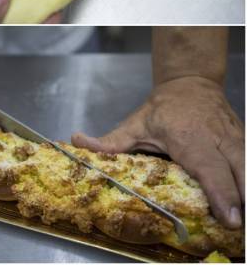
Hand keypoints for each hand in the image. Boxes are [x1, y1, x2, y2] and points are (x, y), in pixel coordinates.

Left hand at [72, 76, 244, 228]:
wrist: (190, 82)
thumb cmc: (162, 108)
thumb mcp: (134, 124)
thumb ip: (110, 141)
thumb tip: (77, 142)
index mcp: (188, 138)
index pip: (208, 167)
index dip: (220, 192)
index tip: (228, 217)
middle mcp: (217, 138)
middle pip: (238, 171)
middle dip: (243, 198)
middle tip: (239, 225)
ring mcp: (236, 139)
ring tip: (246, 218)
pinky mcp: (245, 140)